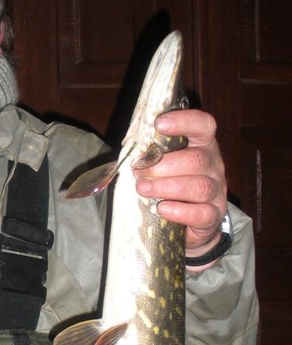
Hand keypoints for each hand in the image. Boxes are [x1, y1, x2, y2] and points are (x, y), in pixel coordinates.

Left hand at [135, 109, 227, 267]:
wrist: (193, 222)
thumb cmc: (172, 186)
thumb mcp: (164, 166)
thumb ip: (152, 155)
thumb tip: (128, 152)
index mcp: (202, 146)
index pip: (203, 126)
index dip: (184, 121)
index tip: (160, 123)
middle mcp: (214, 166)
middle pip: (196, 160)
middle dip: (162, 165)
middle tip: (138, 172)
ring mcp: (217, 191)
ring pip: (199, 186)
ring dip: (167, 187)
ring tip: (143, 188)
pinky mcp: (213, 215)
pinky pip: (202, 214)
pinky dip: (181, 212)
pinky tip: (162, 209)